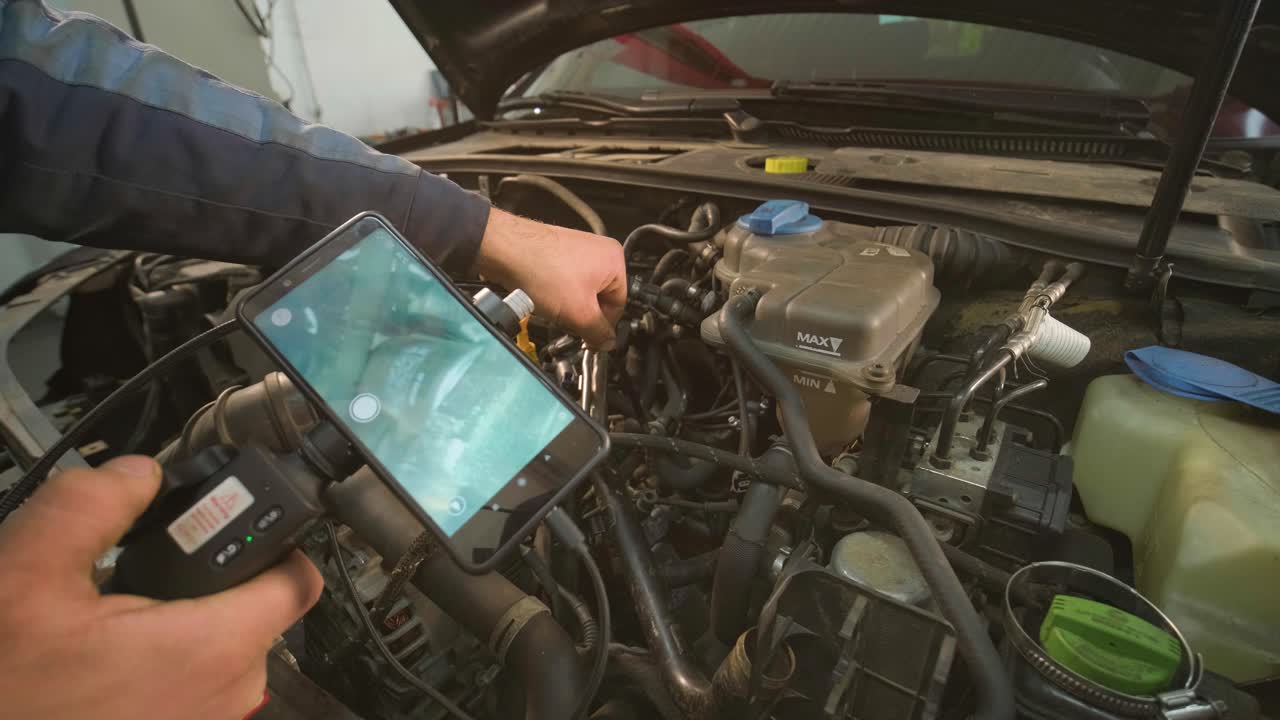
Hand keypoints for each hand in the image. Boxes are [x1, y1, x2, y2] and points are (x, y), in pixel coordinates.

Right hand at [0, 456, 323, 719]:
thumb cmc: (6, 688)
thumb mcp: (26, 575)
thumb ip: (91, 506)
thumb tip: (139, 474)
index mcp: (213, 649)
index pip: (299, 578)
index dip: (274, 537)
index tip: (233, 521)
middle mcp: (228, 694)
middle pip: (258, 607)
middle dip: (212, 578)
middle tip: (148, 567)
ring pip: (224, 644)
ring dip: (182, 620)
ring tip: (118, 614)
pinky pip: (197, 682)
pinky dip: (166, 660)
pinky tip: (112, 653)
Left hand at [475, 209, 626, 349]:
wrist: (505, 251)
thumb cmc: (542, 268)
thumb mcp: (579, 312)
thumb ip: (598, 332)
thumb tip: (607, 343)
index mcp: (614, 260)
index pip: (618, 306)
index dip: (603, 327)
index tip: (591, 340)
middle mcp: (598, 251)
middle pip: (599, 299)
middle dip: (583, 316)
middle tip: (568, 324)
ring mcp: (576, 251)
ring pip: (579, 293)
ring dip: (567, 308)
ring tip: (552, 309)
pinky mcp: (556, 254)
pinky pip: (563, 284)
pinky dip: (555, 296)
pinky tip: (543, 299)